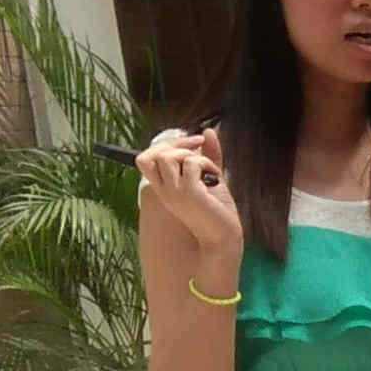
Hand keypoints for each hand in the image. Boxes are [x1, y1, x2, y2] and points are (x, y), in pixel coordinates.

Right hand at [140, 127, 241, 259]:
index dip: (166, 144)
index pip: (145, 158)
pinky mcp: (190, 194)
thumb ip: (208, 155)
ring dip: (189, 153)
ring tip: (205, 167)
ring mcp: (175, 193)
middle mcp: (164, 190)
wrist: (225, 240)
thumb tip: (210, 131)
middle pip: (149, 154)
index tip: (193, 143)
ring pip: (166, 157)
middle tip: (199, 147)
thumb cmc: (217, 213)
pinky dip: (205, 163)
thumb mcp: (211, 178)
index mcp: (164, 187)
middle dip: (175, 142)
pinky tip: (214, 177)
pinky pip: (191, 164)